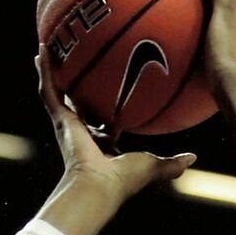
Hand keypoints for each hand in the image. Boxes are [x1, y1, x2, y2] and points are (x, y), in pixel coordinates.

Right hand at [36, 45, 195, 207]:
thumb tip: (194, 157)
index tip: (108, 93)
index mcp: (100, 143)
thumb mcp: (153, 165)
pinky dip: (45, 71)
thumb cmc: (124, 180)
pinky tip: (41, 49)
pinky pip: (49, 89)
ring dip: (52, 71)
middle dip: (74, 86)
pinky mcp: (59, 120)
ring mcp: (68, 125)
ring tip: (47, 48)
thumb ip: (172, 163)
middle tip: (73, 64)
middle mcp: (81, 132)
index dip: (103, 109)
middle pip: (76, 102)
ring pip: (58, 91)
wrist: (98, 186)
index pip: (101, 122)